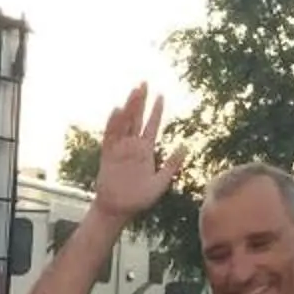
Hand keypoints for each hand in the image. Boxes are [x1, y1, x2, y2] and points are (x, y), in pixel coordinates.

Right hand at [89, 82, 185, 224]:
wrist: (118, 211)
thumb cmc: (138, 200)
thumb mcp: (160, 183)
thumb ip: (172, 165)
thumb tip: (185, 146)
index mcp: (146, 151)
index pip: (152, 126)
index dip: (156, 111)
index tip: (161, 95)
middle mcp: (132, 147)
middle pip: (137, 118)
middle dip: (140, 101)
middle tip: (144, 82)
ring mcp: (120, 150)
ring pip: (124, 123)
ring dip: (129, 107)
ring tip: (134, 91)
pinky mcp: (108, 156)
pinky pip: (110, 137)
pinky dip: (113, 124)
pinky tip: (117, 110)